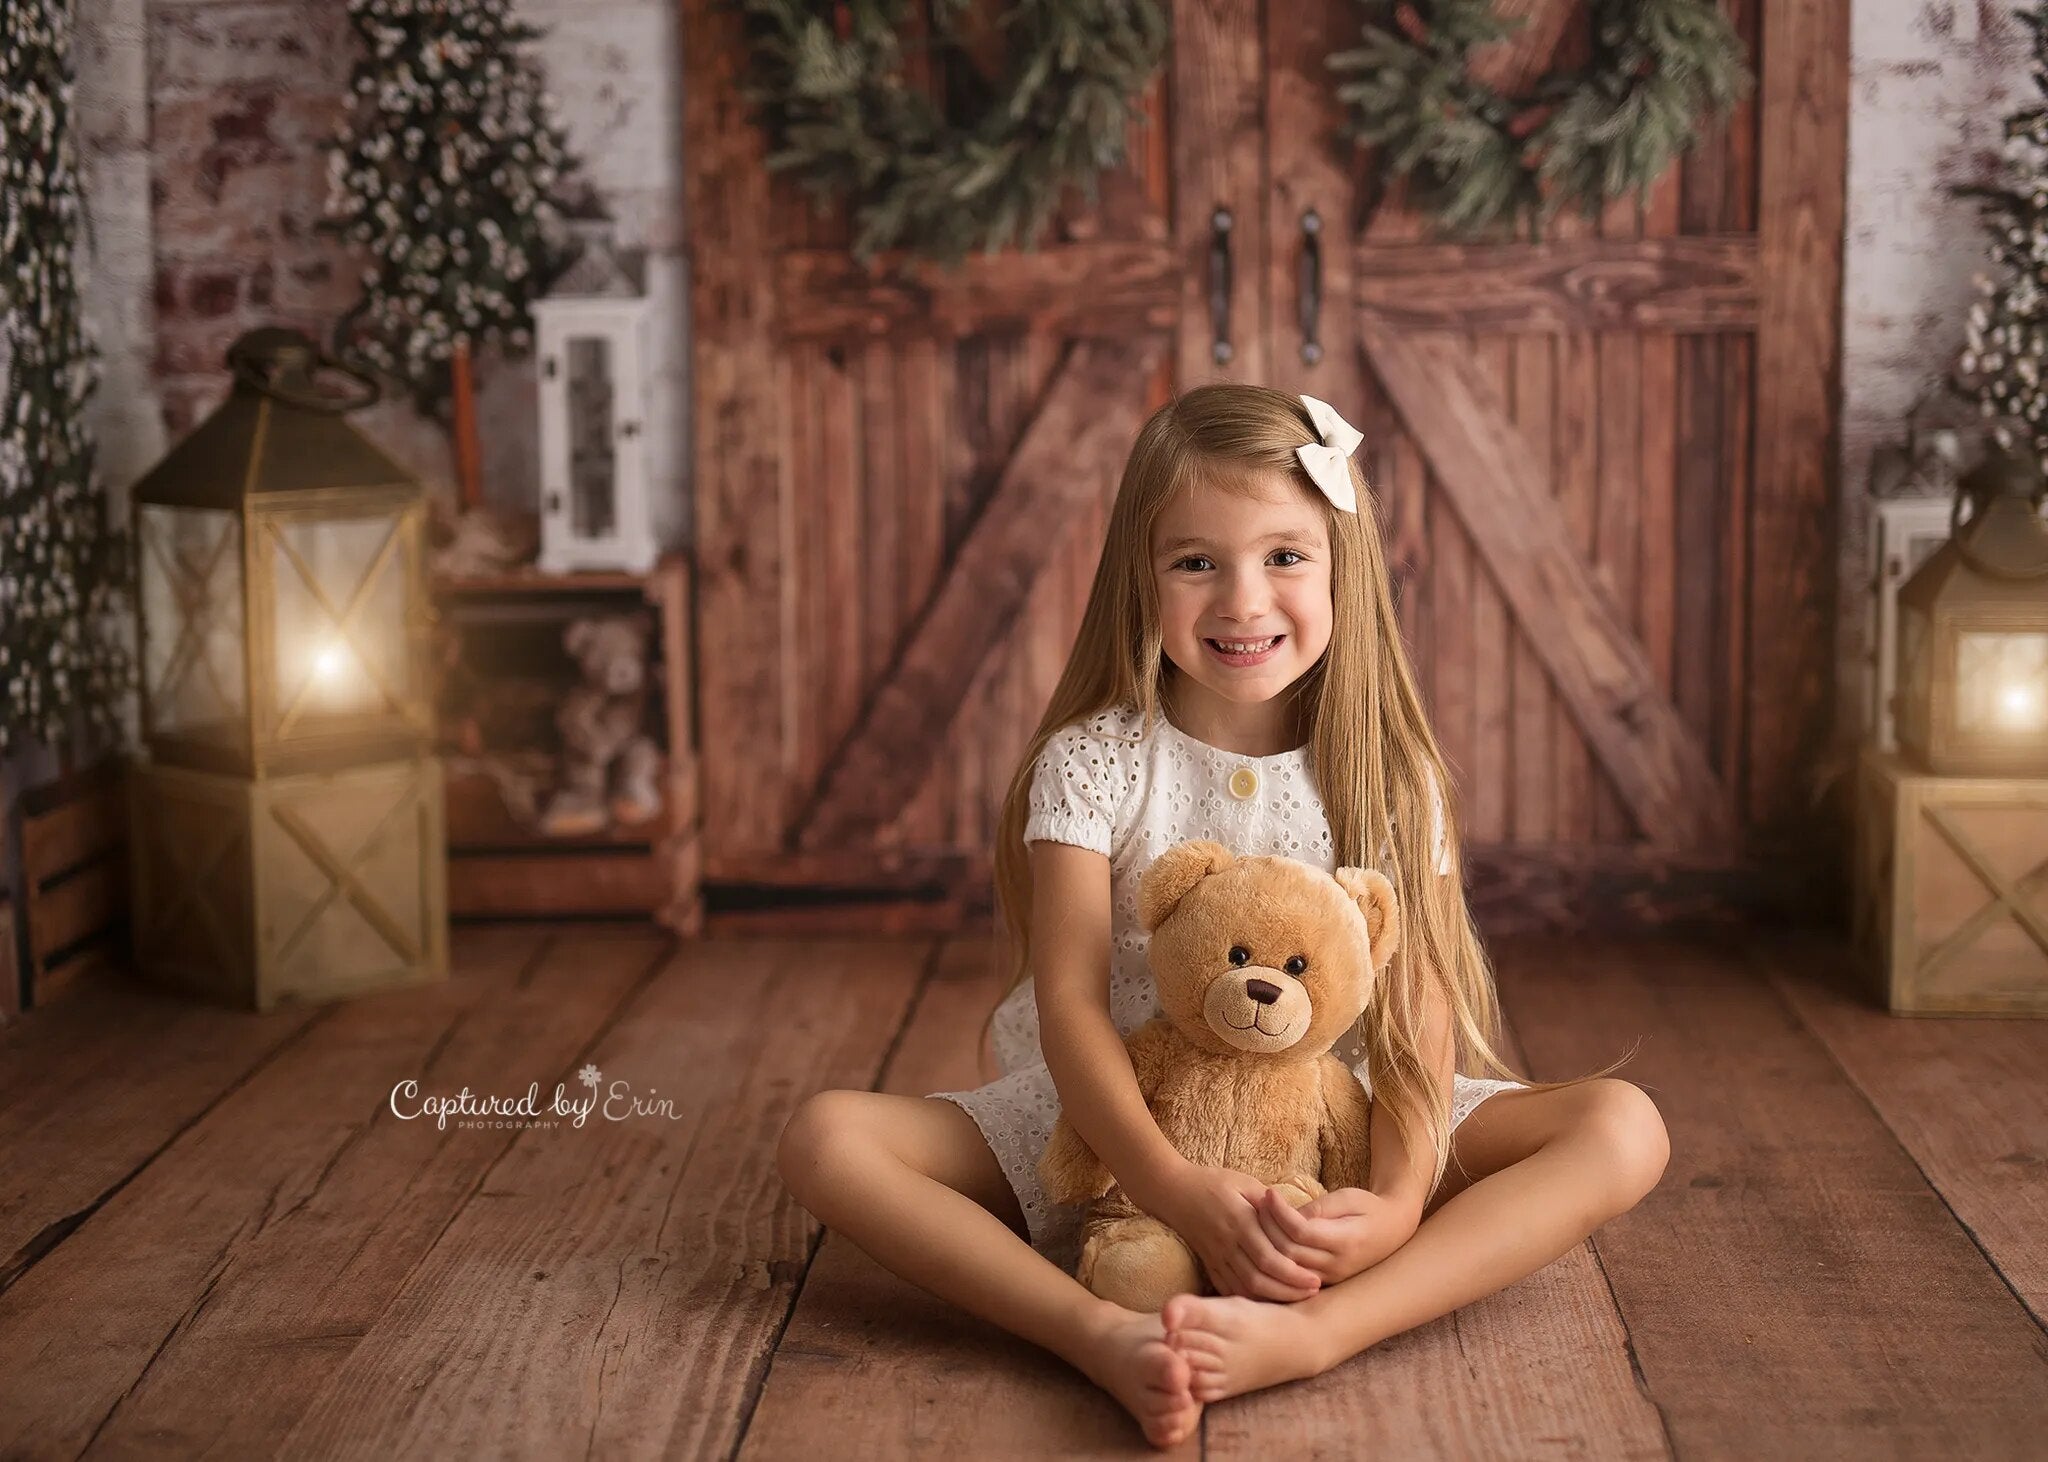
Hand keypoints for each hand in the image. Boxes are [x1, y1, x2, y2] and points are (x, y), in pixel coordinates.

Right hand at [1148, 1162, 1323, 1301]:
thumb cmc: (1212, 1182)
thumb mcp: (1244, 1182)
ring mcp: (1215, 1256)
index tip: (1316, 1279)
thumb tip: (1299, 1220)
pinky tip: (1268, 1300)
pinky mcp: (1208, 1264)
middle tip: (1313, 1292)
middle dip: (1289, 1289)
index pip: (1269, 1257)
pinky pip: (1228, 1288)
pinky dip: (1248, 1298)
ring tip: (1296, 1299)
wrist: (1172, 1190)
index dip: (1294, 1272)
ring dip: (1272, 1297)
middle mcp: (1227, 1243)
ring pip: (1243, 1288)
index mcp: (1239, 1221)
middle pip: (1259, 1278)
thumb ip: (1270, 1204)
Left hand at [1253, 1186, 1419, 1285]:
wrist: (1392, 1231)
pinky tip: (1264, 1243)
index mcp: (1346, 1241)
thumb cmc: (1369, 1208)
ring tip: (1259, 1220)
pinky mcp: (1324, 1282)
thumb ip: (1319, 1207)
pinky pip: (1291, 1278)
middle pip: (1289, 1251)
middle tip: (1257, 1204)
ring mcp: (1330, 1278)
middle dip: (1268, 1226)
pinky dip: (1275, 1262)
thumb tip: (1287, 1215)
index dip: (1280, 1212)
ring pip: (1287, 1268)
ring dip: (1268, 1244)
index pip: (1301, 1231)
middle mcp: (1337, 1265)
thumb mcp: (1348, 1198)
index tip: (1269, 1192)